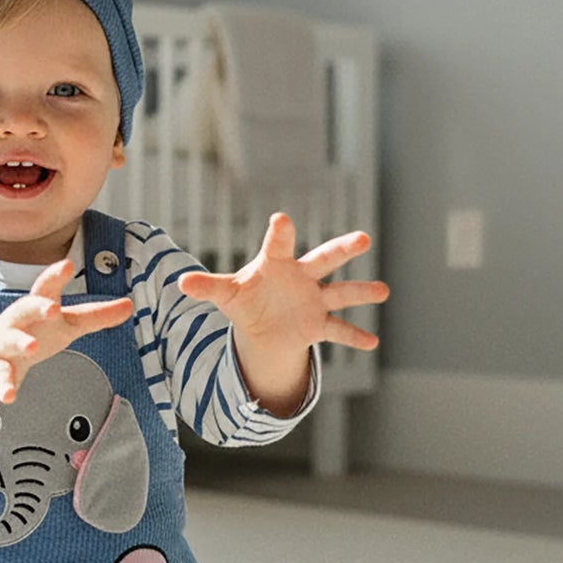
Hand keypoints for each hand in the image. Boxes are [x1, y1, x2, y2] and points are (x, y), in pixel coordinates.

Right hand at [0, 259, 131, 404]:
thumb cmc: (35, 331)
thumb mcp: (67, 323)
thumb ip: (96, 315)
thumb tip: (129, 305)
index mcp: (38, 305)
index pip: (46, 286)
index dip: (55, 276)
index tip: (67, 266)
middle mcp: (19, 321)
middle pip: (25, 308)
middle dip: (36, 306)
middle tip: (51, 308)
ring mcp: (5, 343)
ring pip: (10, 341)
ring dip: (20, 343)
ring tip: (31, 348)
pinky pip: (0, 376)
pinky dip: (4, 386)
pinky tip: (9, 396)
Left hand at [179, 213, 387, 355]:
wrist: (263, 324)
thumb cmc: (247, 298)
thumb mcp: (226, 293)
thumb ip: (208, 287)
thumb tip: (180, 284)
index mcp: (276, 264)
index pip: (278, 245)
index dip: (279, 233)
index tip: (281, 220)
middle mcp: (301, 278)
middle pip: (323, 259)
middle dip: (341, 249)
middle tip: (363, 238)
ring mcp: (314, 300)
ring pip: (340, 293)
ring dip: (361, 292)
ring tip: (382, 290)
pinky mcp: (318, 324)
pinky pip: (338, 330)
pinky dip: (354, 336)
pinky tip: (372, 343)